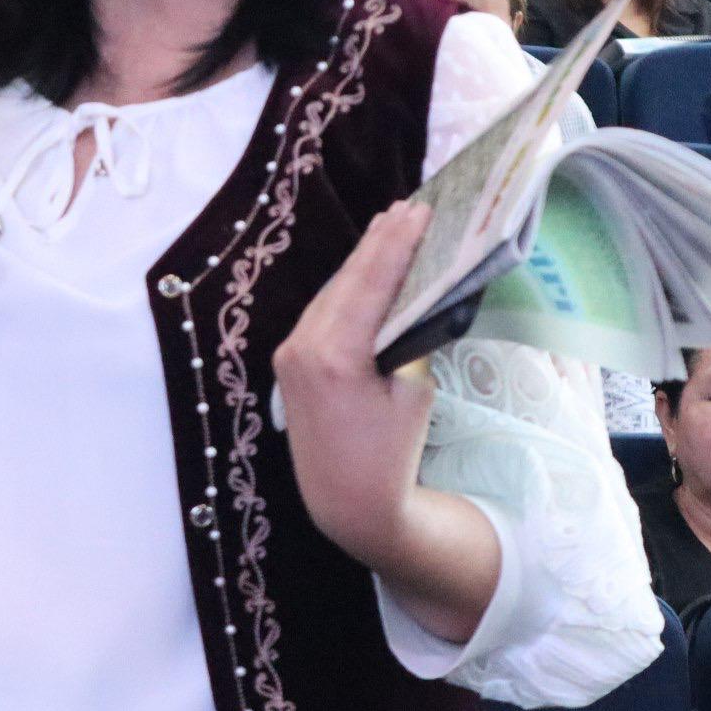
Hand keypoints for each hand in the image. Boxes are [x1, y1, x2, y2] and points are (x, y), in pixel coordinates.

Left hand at [274, 201, 439, 567]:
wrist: (347, 504)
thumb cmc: (391, 453)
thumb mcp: (414, 391)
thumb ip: (410, 337)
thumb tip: (414, 294)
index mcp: (334, 355)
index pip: (370, 283)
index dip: (397, 243)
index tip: (420, 210)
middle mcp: (302, 347)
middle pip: (347, 280)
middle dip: (379, 242)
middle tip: (409, 206)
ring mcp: (290, 353)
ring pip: (333, 293)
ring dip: (362, 261)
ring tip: (391, 225)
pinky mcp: (289, 362)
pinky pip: (323, 313)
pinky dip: (347, 288)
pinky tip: (364, 268)